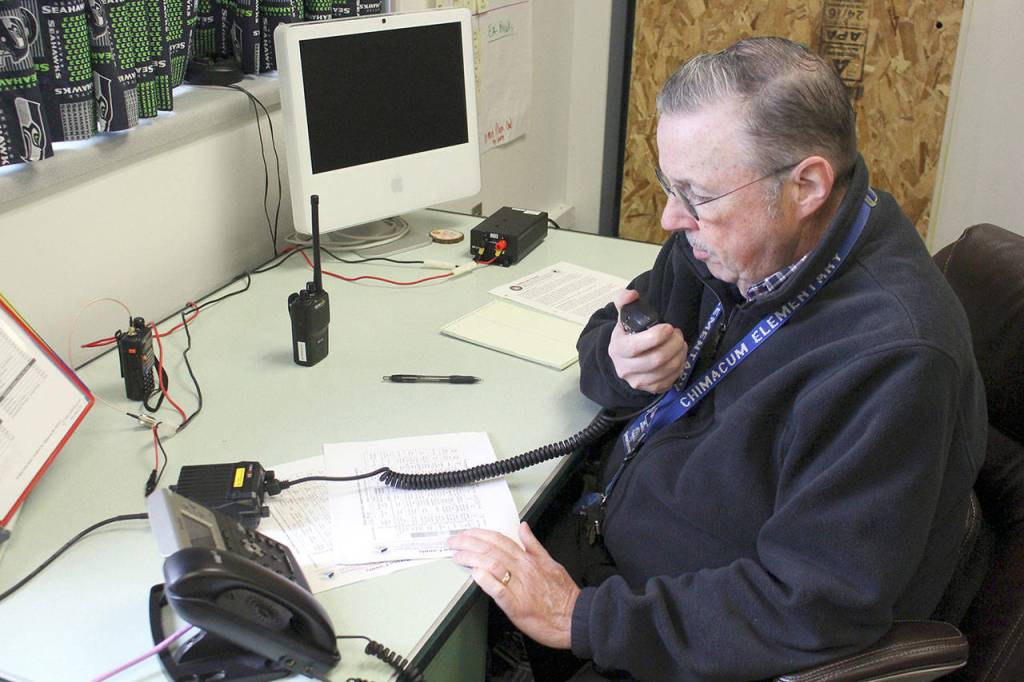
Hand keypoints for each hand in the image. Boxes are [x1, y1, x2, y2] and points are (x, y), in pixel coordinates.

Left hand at [448, 522, 579, 648]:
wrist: (575, 618)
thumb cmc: (563, 594)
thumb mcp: (550, 562)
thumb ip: (533, 545)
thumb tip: (523, 528)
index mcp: (529, 560)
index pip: (500, 540)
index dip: (480, 534)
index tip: (466, 533)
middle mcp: (522, 570)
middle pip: (491, 550)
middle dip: (469, 543)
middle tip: (453, 541)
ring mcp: (519, 587)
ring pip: (492, 566)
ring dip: (472, 558)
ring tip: (458, 555)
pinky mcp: (517, 606)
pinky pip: (499, 591)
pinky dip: (486, 581)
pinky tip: (475, 575)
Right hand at [608, 289, 686, 393]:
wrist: (622, 360)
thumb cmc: (627, 335)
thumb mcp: (622, 317)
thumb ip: (624, 301)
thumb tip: (632, 294)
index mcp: (617, 349)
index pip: (637, 346)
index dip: (657, 336)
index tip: (669, 327)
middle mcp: (625, 369)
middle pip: (656, 360)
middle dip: (674, 345)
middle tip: (678, 335)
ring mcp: (637, 382)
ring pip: (666, 370)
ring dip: (680, 355)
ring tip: (681, 344)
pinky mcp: (649, 389)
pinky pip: (670, 381)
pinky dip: (679, 368)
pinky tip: (678, 357)